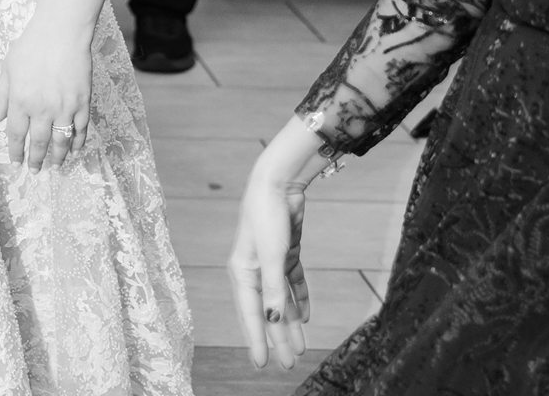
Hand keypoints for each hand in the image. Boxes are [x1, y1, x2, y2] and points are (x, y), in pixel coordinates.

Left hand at [0, 18, 91, 171]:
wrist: (61, 32)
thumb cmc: (31, 46)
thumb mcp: (7, 69)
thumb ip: (2, 96)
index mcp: (21, 101)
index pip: (17, 135)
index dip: (16, 152)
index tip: (16, 164)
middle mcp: (42, 109)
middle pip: (39, 142)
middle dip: (36, 160)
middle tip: (35, 172)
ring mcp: (65, 107)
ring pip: (62, 141)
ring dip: (58, 157)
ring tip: (55, 167)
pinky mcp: (83, 102)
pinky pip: (81, 129)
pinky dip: (78, 142)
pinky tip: (74, 150)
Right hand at [228, 165, 311, 369]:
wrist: (277, 184)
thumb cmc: (267, 216)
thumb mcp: (272, 255)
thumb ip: (273, 289)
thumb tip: (272, 320)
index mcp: (242, 272)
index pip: (251, 314)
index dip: (257, 339)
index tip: (263, 363)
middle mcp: (253, 271)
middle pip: (267, 311)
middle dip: (277, 338)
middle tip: (287, 364)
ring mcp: (269, 263)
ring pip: (281, 301)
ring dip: (290, 324)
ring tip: (300, 348)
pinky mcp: (285, 254)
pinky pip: (292, 285)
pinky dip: (299, 300)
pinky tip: (306, 317)